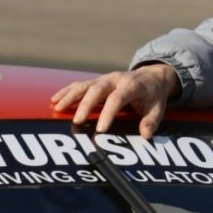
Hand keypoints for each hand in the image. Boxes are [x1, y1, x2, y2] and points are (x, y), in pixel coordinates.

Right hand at [50, 63, 179, 138]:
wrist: (152, 76)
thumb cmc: (153, 95)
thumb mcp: (158, 108)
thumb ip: (151, 121)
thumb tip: (146, 136)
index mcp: (133, 85)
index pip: (118, 98)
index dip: (109, 113)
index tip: (101, 129)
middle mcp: (116, 79)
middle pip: (98, 89)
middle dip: (86, 105)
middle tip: (77, 121)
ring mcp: (104, 79)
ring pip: (85, 85)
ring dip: (71, 96)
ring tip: (58, 108)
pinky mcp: (96, 81)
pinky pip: (79, 84)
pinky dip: (67, 91)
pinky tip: (54, 100)